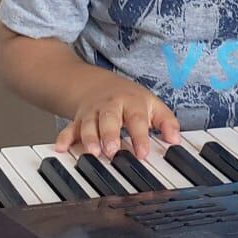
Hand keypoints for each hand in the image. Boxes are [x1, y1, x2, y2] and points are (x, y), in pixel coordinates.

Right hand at [55, 73, 182, 159]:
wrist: (98, 84)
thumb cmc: (130, 99)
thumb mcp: (152, 105)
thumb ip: (166, 121)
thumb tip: (176, 139)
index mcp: (131, 102)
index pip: (136, 119)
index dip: (139, 136)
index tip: (142, 153)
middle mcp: (110, 106)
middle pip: (109, 119)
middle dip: (110, 134)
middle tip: (112, 150)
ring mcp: (93, 112)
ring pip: (89, 124)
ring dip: (90, 138)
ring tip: (93, 152)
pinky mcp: (78, 119)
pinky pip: (70, 128)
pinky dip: (65, 137)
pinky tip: (61, 148)